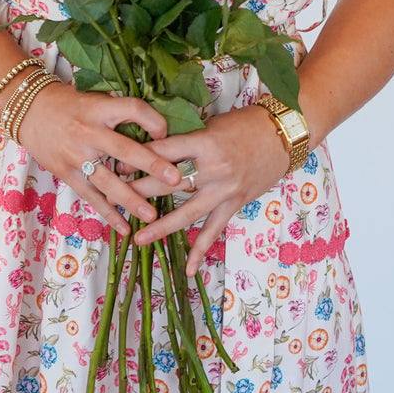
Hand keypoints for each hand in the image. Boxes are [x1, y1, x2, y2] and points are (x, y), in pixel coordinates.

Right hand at [15, 85, 183, 237]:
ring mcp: (77, 156)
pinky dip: (108, 213)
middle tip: (175, 178)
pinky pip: (91, 196)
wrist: (30, 111)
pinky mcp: (67, 174)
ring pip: (107, 181)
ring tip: (152, 214)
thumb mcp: (95, 98)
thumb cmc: (69, 104)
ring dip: (131, 199)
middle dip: (152, 164)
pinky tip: (124, 228)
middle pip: (124, 149)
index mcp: (99, 108)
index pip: (132, 109)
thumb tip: (156, 128)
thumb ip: (119, 112)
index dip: (153, 120)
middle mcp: (89, 132)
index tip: (165, 132)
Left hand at [129, 105, 288, 274]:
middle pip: (168, 183)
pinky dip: (201, 250)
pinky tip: (187, 268)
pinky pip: (214, 230)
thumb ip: (185, 138)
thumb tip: (152, 145)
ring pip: (187, 212)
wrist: (282, 135)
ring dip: (161, 227)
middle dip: (137, 191)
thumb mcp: (210, 124)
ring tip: (138, 238)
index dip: (137, 159)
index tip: (115, 166)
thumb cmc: (244, 123)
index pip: (162, 152)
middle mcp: (212, 168)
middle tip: (111, 199)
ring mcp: (224, 190)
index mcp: (203, 142)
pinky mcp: (234, 204)